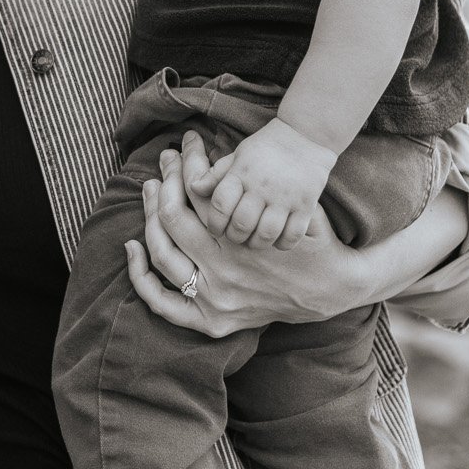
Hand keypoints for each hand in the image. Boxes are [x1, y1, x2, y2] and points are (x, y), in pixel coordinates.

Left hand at [122, 131, 363, 336]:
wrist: (335, 288)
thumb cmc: (312, 237)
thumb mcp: (293, 202)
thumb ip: (255, 188)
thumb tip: (208, 163)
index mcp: (245, 240)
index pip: (197, 192)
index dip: (185, 163)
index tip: (183, 147)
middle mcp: (226, 271)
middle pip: (173, 219)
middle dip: (165, 183)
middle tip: (163, 165)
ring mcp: (216, 300)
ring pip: (162, 256)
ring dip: (148, 219)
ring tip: (150, 190)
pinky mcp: (214, 322)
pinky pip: (164, 305)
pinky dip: (142, 278)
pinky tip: (133, 248)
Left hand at [188, 119, 335, 247]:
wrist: (306, 136)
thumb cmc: (265, 147)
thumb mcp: (238, 155)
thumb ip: (216, 174)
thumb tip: (195, 188)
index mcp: (242, 173)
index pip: (221, 205)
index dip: (214, 222)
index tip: (215, 229)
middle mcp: (262, 186)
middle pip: (242, 224)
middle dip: (234, 236)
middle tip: (234, 237)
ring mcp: (286, 197)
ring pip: (266, 233)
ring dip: (257, 242)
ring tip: (253, 240)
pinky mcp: (306, 205)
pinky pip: (292, 235)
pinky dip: (282, 243)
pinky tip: (277, 240)